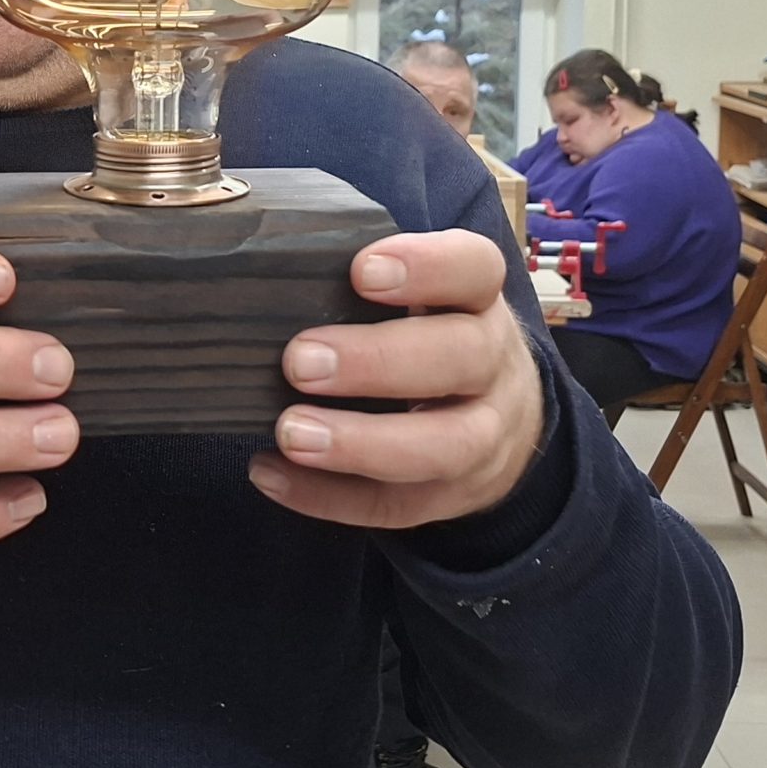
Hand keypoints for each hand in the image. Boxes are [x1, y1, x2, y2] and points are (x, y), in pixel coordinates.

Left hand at [250, 231, 546, 528]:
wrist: (503, 415)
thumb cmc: (429, 334)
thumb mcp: (421, 294)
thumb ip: (362, 275)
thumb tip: (263, 262)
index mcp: (478, 300)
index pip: (474, 269)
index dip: (426, 266)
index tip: (360, 271)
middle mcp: (493, 366)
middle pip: (461, 358)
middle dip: (377, 361)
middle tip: (299, 362)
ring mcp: (485, 437)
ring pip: (444, 446)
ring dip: (361, 443)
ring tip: (291, 433)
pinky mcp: (453, 495)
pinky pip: (398, 505)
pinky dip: (329, 496)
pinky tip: (270, 474)